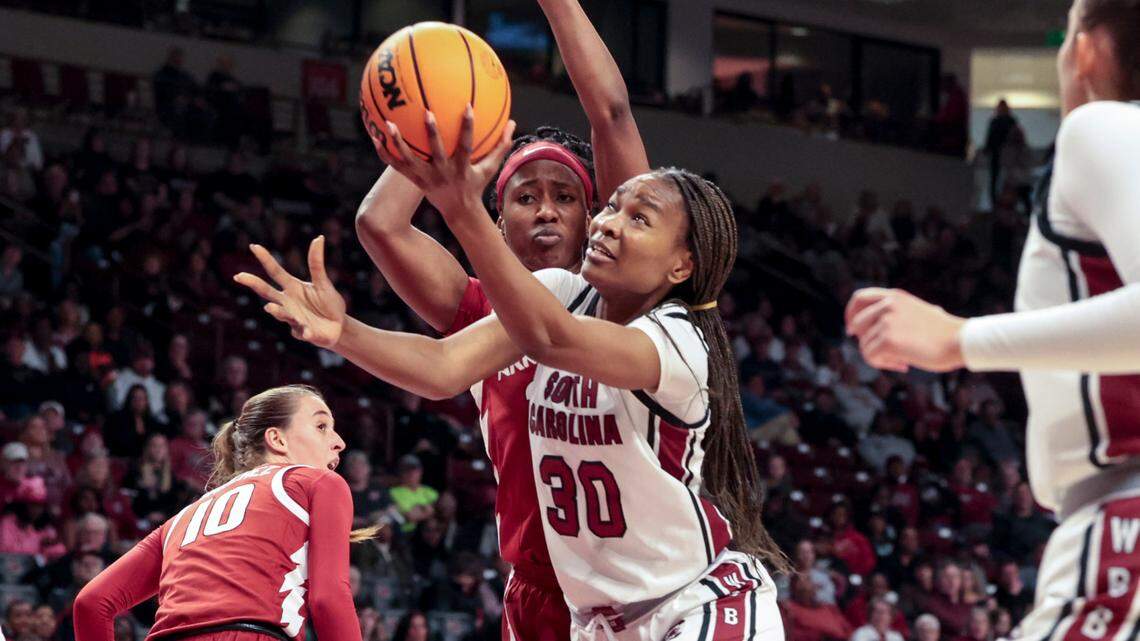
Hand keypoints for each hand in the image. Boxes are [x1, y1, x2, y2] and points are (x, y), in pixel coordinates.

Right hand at [233, 237, 346, 348]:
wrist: (338, 327)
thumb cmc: (328, 303)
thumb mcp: (323, 283)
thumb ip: (317, 264)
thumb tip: (319, 237)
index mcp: (292, 287)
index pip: (275, 271)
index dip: (265, 259)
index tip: (254, 246)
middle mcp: (288, 302)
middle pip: (267, 292)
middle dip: (253, 284)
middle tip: (239, 276)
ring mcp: (293, 318)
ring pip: (281, 314)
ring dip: (277, 311)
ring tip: (270, 307)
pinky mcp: (304, 333)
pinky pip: (303, 332)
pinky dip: (305, 332)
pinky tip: (308, 333)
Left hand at [374, 105, 515, 220]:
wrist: (460, 212)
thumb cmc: (475, 184)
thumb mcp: (491, 168)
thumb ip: (501, 145)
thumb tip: (513, 123)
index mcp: (462, 168)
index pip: (466, 146)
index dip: (467, 127)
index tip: (468, 107)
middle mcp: (443, 172)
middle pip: (436, 152)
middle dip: (433, 133)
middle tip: (427, 111)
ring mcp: (427, 178)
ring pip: (410, 160)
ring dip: (398, 143)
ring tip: (388, 124)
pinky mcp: (415, 181)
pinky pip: (397, 166)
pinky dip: (385, 153)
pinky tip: (375, 137)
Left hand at [845, 287, 966, 372]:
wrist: (960, 341)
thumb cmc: (943, 332)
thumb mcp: (916, 312)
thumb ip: (895, 314)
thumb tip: (873, 327)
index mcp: (894, 296)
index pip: (859, 298)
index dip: (851, 314)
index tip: (852, 329)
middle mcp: (888, 305)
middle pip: (857, 325)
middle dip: (866, 341)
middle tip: (885, 354)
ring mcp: (887, 321)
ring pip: (864, 345)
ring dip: (881, 357)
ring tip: (902, 359)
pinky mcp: (887, 340)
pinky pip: (870, 357)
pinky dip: (884, 364)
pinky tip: (904, 364)